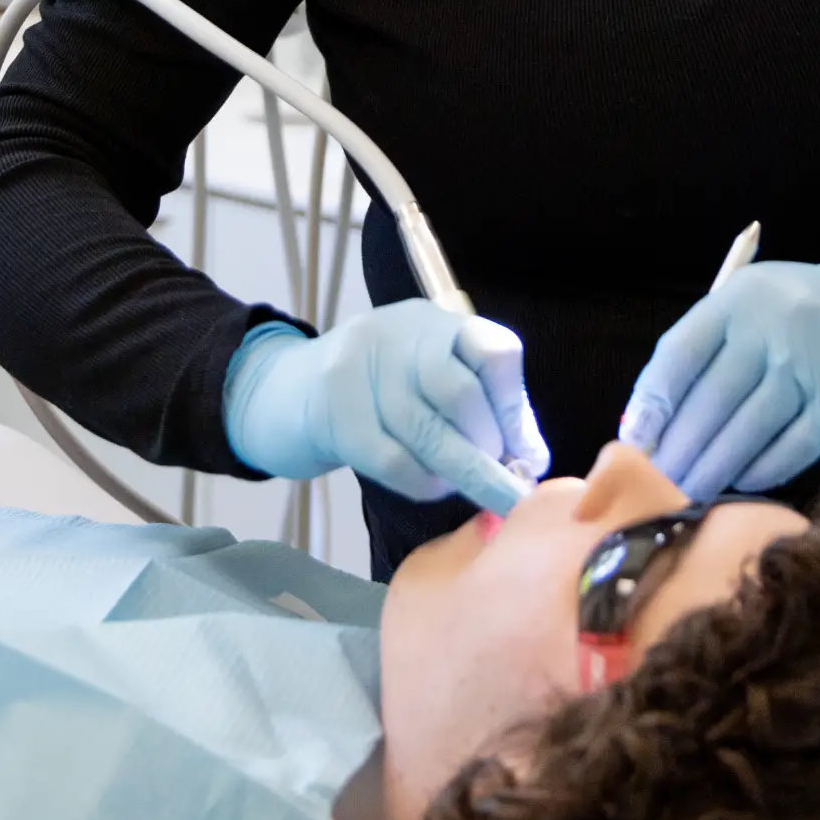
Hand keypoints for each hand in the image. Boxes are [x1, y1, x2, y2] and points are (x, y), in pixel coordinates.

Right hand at [223, 303, 549, 517]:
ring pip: (429, 433)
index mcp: (437, 323)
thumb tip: (532, 464)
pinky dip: (424, 483)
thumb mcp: (431, 380)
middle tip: (505, 483)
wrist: (286, 390)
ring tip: (484, 496)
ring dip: (466, 474)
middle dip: (492, 448)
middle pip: (461, 396)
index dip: (516, 409)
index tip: (524, 454)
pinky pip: (393, 459)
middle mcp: (402, 334)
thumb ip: (485, 412)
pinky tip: (435, 488)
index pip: (495, 353)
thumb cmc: (380, 393)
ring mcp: (363, 368)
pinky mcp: (335, 411)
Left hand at [618, 258, 819, 503]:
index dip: (651, 405)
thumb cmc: (795, 314)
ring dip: (712, 471)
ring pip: (746, 433)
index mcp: (737, 299)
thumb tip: (647, 425)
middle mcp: (772, 329)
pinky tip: (740, 482)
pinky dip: (760, 472)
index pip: (679, 356)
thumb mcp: (746, 307)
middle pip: (710, 403)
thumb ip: (700, 353)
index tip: (633, 443)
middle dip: (677, 452)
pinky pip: (791, 450)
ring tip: (688, 493)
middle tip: (656, 485)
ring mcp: (809, 367)